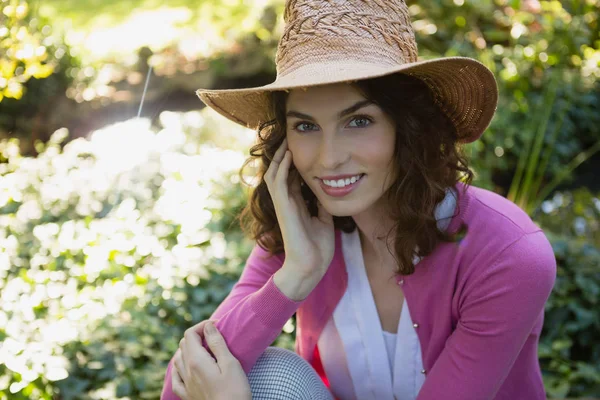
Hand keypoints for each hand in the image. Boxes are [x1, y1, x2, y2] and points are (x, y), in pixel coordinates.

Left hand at [172, 321, 250, 399]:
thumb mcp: (230, 363)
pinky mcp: (187, 396)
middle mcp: (187, 371)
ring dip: (188, 349)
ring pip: (178, 359)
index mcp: (196, 361)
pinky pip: (175, 378)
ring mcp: (185, 385)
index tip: (217, 327)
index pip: (190, 334)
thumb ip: (217, 343)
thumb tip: (208, 326)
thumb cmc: (235, 391)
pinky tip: (185, 368)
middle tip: (214, 336)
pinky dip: (179, 368)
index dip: (202, 326)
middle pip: (183, 344)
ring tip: (204, 349)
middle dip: (196, 335)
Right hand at [264, 137, 334, 277]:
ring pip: (274, 174)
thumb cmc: (317, 248)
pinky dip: (282, 168)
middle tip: (290, 139)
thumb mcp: (324, 220)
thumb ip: (321, 206)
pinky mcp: (283, 208)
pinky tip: (288, 156)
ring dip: (280, 158)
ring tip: (287, 142)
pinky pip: (278, 183)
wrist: (311, 266)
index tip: (302, 148)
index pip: (292, 178)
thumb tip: (327, 192)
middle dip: (284, 156)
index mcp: (296, 205)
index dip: (295, 163)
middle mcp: (287, 202)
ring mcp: (283, 204)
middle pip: (280, 173)